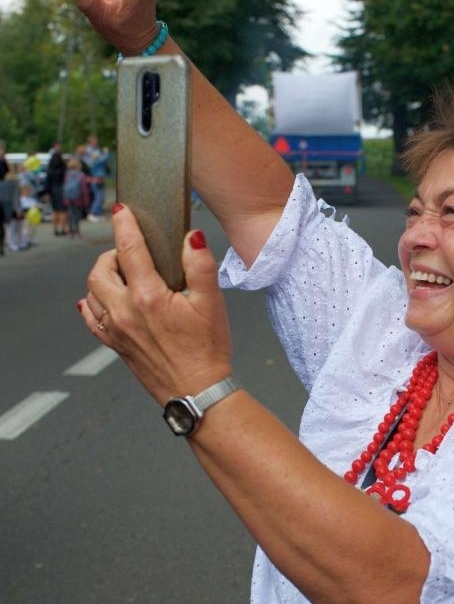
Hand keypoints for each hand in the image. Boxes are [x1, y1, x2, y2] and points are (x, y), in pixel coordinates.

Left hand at [78, 205, 232, 403]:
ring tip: (121, 273)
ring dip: (102, 277)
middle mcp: (125, 312)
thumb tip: (192, 236)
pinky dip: (91, 304)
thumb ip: (200, 265)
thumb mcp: (212, 303)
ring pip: (92, 293)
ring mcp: (116, 330)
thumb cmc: (208, 349)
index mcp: (148, 297)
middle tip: (128, 251)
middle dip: (111, 253)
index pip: (129, 249)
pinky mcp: (115, 346)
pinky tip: (99, 300)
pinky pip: (91, 319)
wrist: (198, 393)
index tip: (122, 210)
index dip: (124, 224)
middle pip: (100, 270)